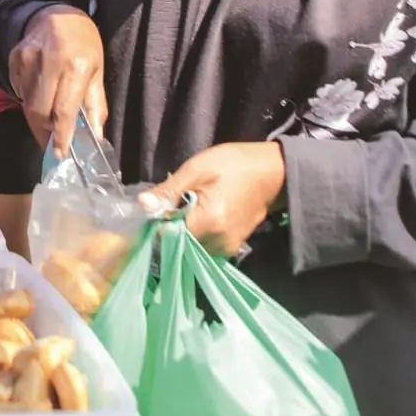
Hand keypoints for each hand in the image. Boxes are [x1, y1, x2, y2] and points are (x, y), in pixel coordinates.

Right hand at [8, 5, 107, 156]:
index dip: (61, 136)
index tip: (59, 154)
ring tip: (48, 112)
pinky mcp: (14, 58)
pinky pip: (18, 90)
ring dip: (37, 115)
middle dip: (45, 131)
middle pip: (39, 111)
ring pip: (27, 103)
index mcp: (75, 66)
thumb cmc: (83, 44)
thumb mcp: (97, 71)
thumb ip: (95, 105)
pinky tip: (39, 91)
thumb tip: (96, 137)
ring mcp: (28, 58)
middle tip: (52, 138)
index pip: (64, 110)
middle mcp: (49, 62)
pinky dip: (28, 99)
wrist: (57, 14)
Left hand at [139, 142, 286, 256]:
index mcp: (208, 223)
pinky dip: (194, 234)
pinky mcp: (230, 248)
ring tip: (183, 208)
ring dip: (180, 232)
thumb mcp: (197, 169)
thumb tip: (141, 205)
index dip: (153, 224)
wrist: (274, 173)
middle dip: (166, 228)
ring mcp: (226, 249)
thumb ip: (169, 191)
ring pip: (188, 248)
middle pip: (176, 245)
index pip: (166, 237)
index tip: (148, 211)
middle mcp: (217, 244)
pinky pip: (202, 247)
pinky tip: (195, 216)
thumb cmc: (235, 165)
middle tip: (166, 206)